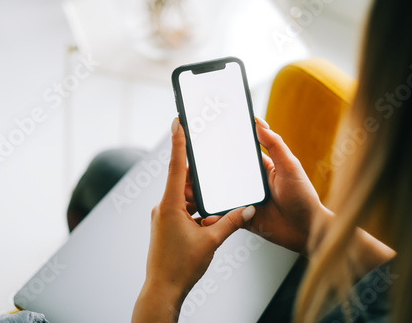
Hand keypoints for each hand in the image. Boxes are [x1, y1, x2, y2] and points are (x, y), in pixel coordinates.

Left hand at [132, 119, 255, 322]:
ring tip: (215, 194)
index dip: (178, 142)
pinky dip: (194, 206)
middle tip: (212, 161)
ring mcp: (163, 216)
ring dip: (198, 194)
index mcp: (170, 205)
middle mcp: (163, 207)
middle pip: (182, 180)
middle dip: (198, 173)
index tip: (177, 121)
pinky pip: (181, 207)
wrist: (163, 290)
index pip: (176, 166)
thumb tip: (248, 208)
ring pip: (182, 195)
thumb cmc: (181, 267)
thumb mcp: (211, 242)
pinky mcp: (165, 224)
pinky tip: (207, 214)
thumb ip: (231, 222)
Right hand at [184, 117, 325, 254]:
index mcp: (259, 168)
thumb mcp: (290, 166)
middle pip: (221, 176)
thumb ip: (275, 145)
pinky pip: (224, 217)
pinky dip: (213, 216)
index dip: (219, 149)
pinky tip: (205, 214)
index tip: (202, 143)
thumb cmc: (304, 197)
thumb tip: (259, 122)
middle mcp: (249, 184)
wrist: (307, 231)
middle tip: (189, 171)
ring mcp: (244, 202)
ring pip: (219, 196)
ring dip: (204, 195)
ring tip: (189, 192)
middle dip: (204, 175)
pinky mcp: (242, 219)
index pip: (235, 154)